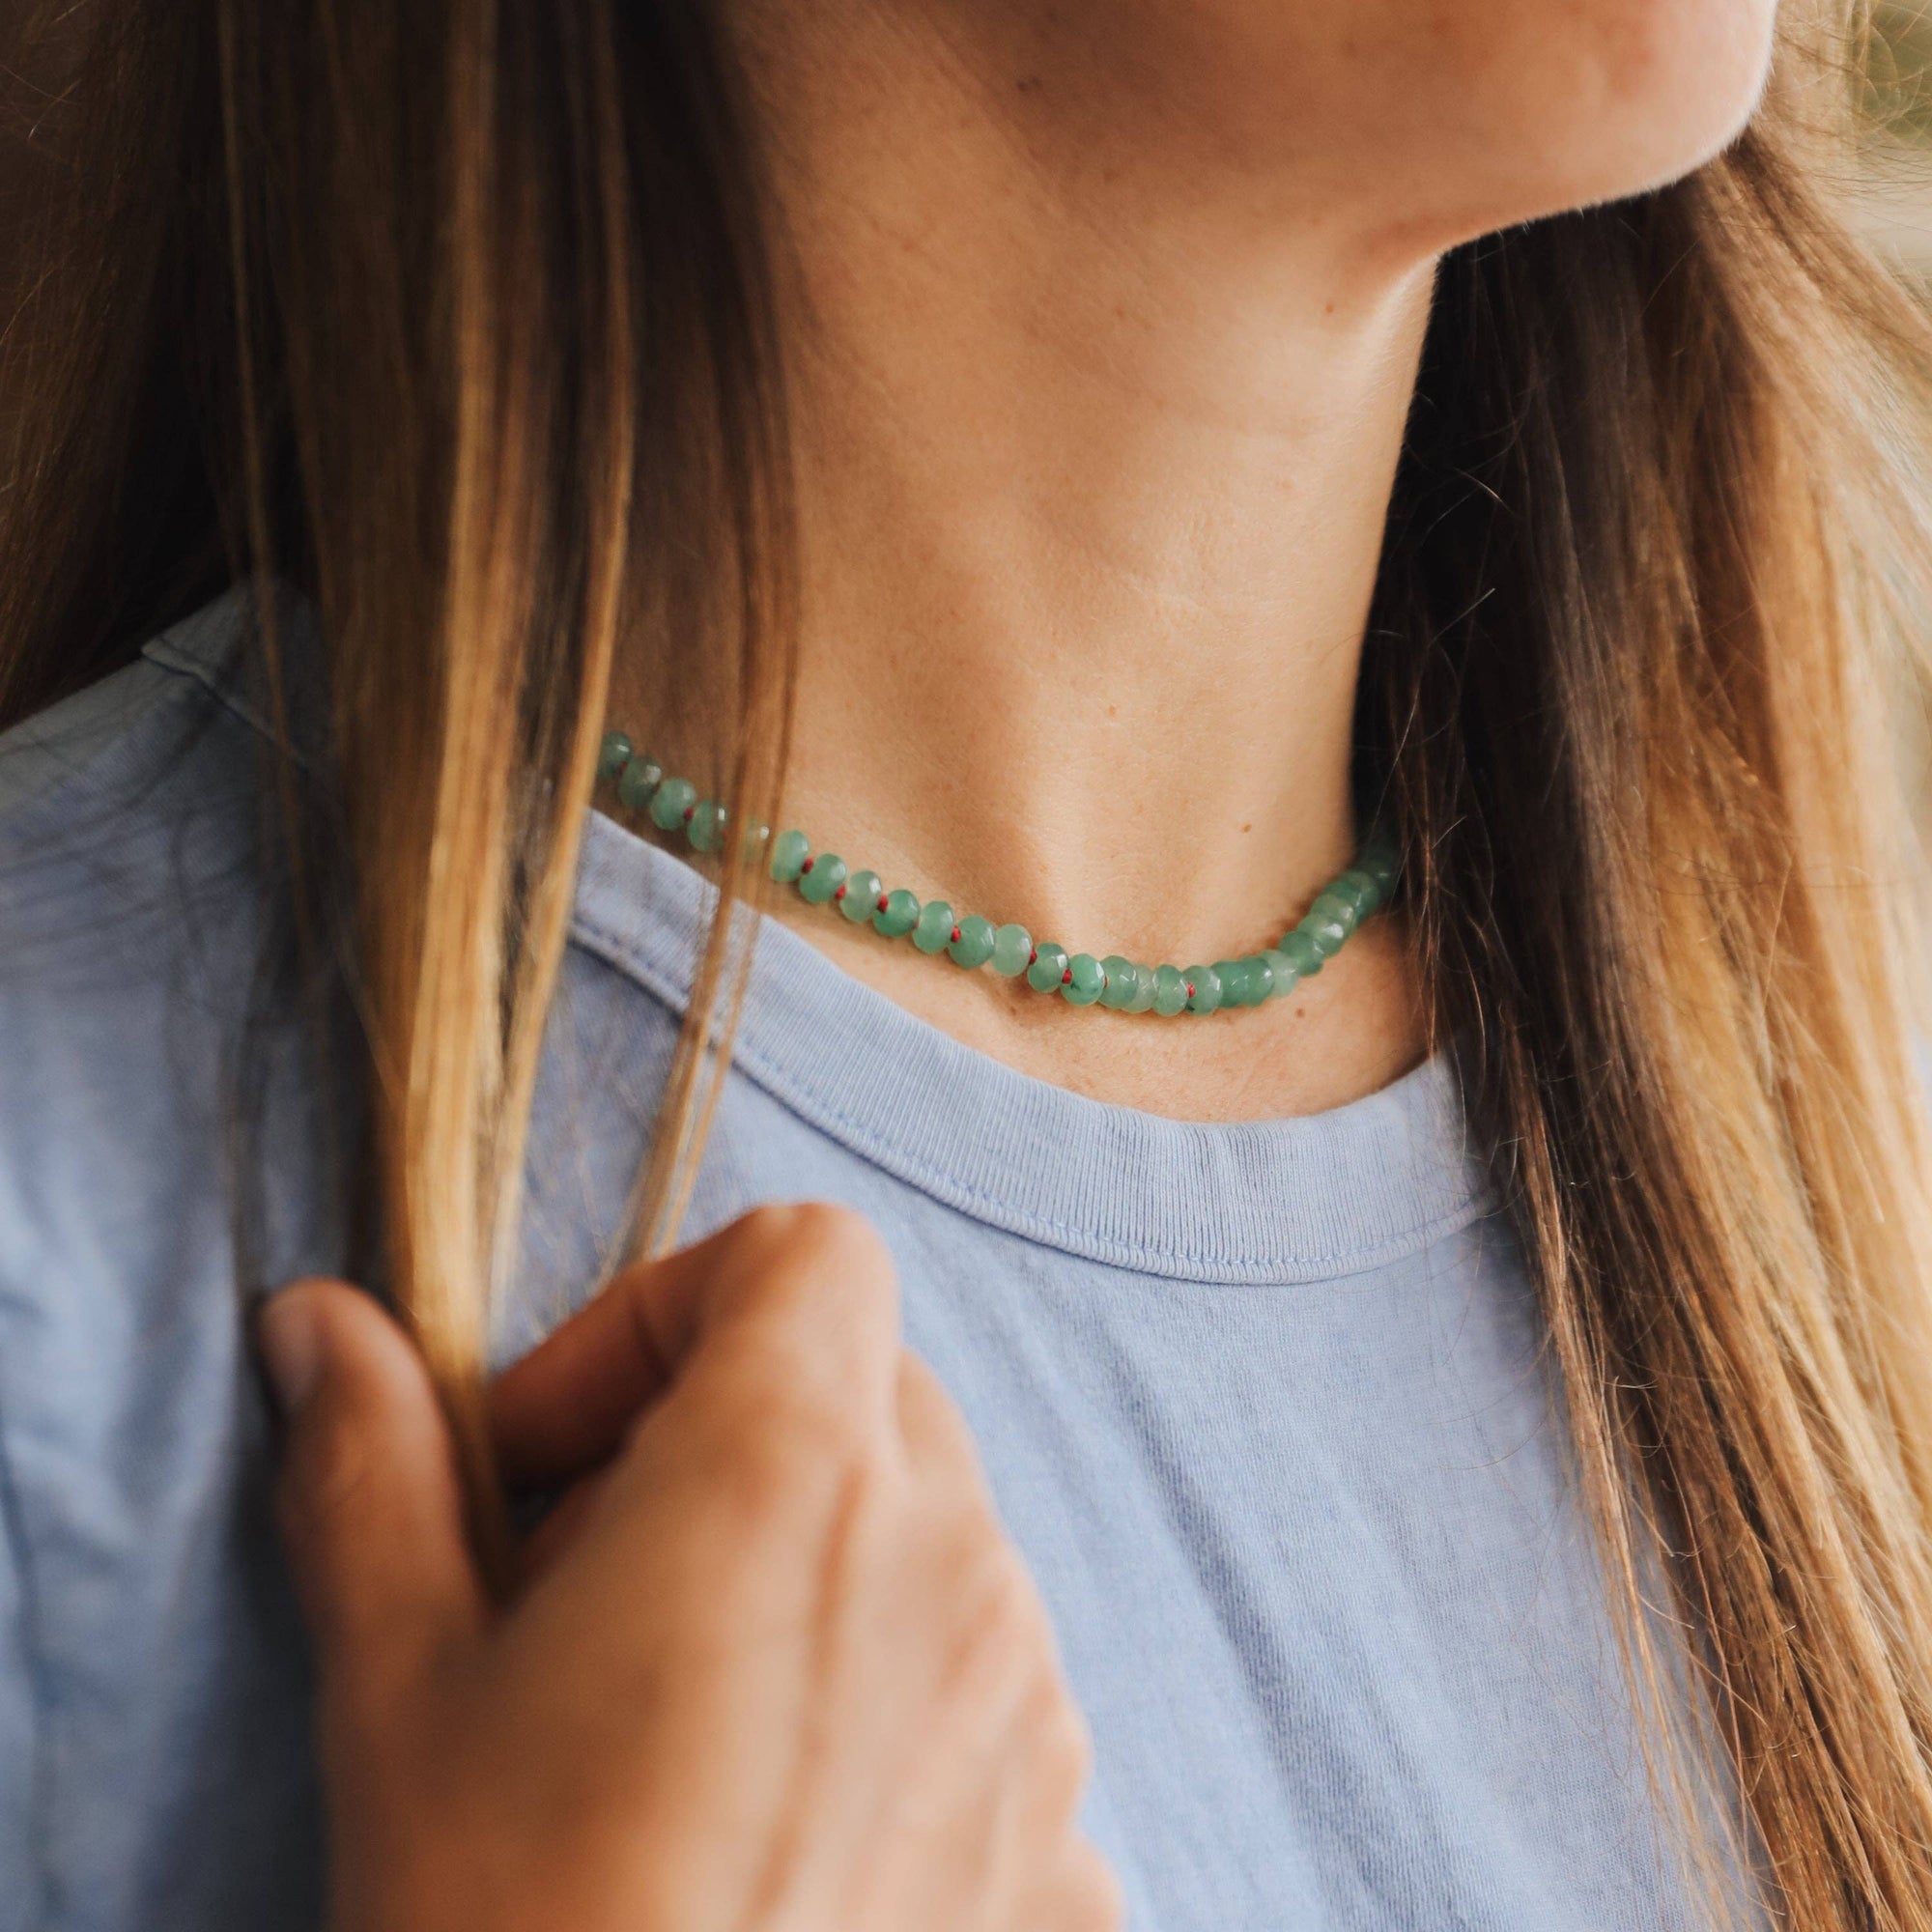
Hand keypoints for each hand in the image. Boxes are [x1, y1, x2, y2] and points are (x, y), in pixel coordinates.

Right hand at [260, 1203, 1120, 1931]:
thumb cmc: (503, 1926)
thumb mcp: (400, 1686)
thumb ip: (376, 1468)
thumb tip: (324, 1325)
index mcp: (797, 1473)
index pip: (804, 1254)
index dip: (668, 1309)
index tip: (561, 1451)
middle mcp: (952, 1560)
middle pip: (864, 1387)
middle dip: (727, 1435)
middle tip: (594, 1580)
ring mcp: (1029, 1702)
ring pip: (929, 1536)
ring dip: (813, 1572)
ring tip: (679, 1723)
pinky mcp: (1064, 1838)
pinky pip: (983, 1691)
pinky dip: (889, 1704)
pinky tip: (776, 1828)